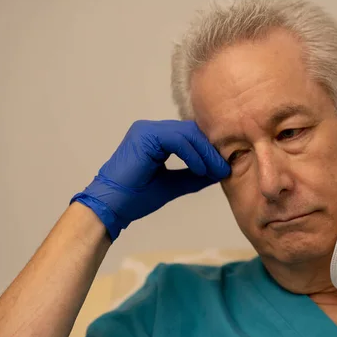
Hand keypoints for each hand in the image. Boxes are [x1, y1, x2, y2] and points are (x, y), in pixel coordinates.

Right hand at [71, 120, 229, 241]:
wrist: (111, 207)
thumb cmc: (136, 198)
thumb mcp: (173, 185)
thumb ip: (194, 177)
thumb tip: (218, 173)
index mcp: (155, 138)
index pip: (190, 136)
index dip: (208, 150)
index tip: (223, 168)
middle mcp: (151, 129)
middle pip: (191, 131)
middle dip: (210, 150)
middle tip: (224, 169)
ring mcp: (146, 130)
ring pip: (187, 133)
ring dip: (205, 153)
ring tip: (216, 171)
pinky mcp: (145, 136)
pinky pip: (178, 140)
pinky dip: (193, 155)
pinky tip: (200, 170)